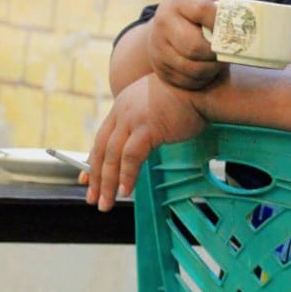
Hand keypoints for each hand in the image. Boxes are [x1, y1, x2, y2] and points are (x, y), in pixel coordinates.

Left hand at [85, 74, 206, 211]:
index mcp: (123, 104)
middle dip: (96, 178)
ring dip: (107, 183)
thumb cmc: (187, 97)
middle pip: (101, 149)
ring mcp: (133, 118)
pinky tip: (126, 191)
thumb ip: (141, 120)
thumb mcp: (154, 104)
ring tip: (106, 203)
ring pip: (112, 156)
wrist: (203, 87)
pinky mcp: (147, 128)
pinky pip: (131, 157)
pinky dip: (127, 176)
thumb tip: (138, 142)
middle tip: (92, 199)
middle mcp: (123, 110)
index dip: (93, 161)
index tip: (87, 179)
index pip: (102, 137)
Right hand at [148, 0, 231, 90]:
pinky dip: (203, 79)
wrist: (169, 19)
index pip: (202, 10)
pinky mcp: (159, 66)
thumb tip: (242, 14)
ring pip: (191, 67)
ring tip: (222, 61)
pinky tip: (210, 69)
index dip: (221, 22)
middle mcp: (163, 21)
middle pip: (194, 45)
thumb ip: (225, 0)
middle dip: (217, 52)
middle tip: (230, 52)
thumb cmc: (198, 5)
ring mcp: (158, 45)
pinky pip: (186, 80)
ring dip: (213, 68)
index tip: (234, 30)